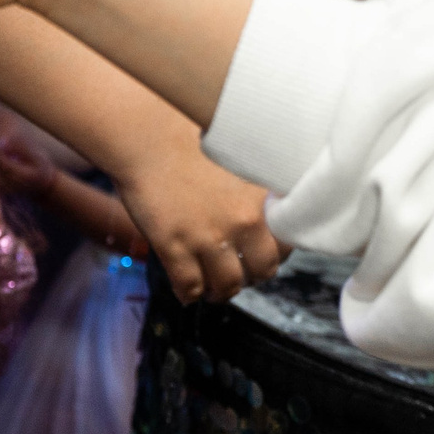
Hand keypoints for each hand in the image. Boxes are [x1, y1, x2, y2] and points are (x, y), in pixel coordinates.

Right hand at [112, 128, 282, 302]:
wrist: (147, 138)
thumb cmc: (190, 140)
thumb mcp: (242, 160)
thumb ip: (260, 190)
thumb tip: (265, 217)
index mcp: (264, 198)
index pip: (287, 243)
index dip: (275, 253)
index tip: (263, 254)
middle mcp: (243, 220)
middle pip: (263, 270)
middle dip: (252, 277)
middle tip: (241, 274)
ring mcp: (208, 236)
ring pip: (228, 285)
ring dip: (222, 292)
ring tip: (215, 289)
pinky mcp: (175, 246)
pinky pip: (190, 286)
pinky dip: (190, 295)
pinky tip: (188, 291)